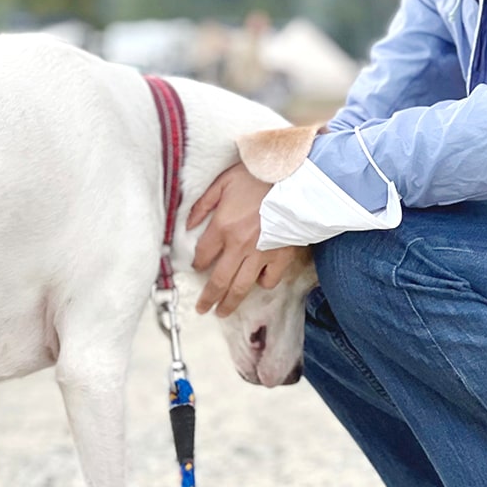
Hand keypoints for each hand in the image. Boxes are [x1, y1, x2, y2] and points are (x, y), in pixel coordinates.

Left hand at [188, 163, 308, 316]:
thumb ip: (203, 204)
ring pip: (241, 287)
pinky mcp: (281, 256)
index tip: (197, 268)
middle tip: (203, 309)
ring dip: (230, 302)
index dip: (197, 264)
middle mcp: (239, 246)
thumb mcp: (224, 181)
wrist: (298, 178)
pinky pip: (269, 280)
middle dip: (208, 298)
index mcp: (223, 227)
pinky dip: (263, 283)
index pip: (203, 255)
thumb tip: (188, 224)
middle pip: (218, 281)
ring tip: (224, 311)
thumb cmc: (261, 175)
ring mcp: (261, 254)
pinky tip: (258, 281)